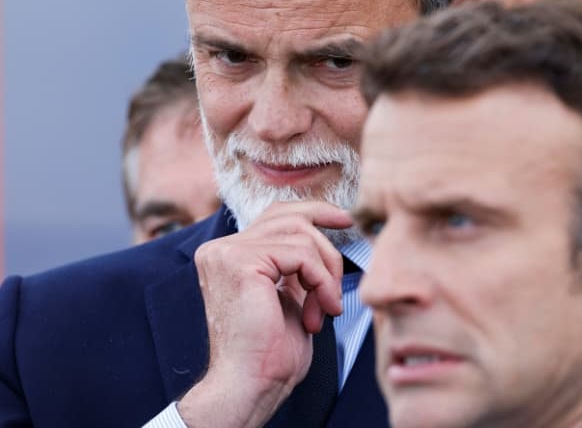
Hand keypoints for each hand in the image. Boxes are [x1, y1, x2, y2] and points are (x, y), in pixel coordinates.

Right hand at [178, 201, 351, 427]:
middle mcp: (220, 249)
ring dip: (325, 274)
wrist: (252, 385)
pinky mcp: (242, 263)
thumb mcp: (288, 296)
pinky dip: (321, 282)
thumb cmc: (270, 354)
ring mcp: (227, 253)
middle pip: (290, 217)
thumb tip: (322, 236)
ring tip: (326, 308)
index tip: (345, 221)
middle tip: (338, 287)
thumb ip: (295, 265)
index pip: (275, 215)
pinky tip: (320, 311)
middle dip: (327, 249)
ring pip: (301, 235)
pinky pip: (301, 254)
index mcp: (227, 255)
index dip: (314, 212)